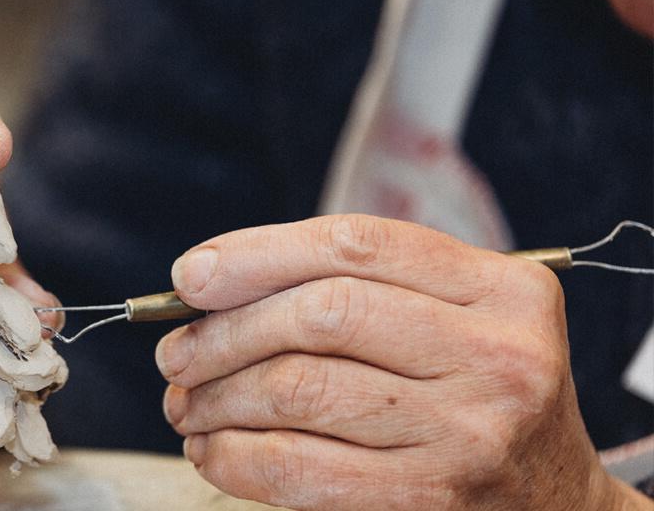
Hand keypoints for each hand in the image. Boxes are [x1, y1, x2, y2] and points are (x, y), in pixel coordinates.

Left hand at [156, 214, 645, 509]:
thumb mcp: (453, 321)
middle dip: (224, 332)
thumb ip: (356, 288)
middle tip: (176, 354)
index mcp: (501, 290)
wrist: (554, 506)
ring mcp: (468, 432)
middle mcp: (496, 356)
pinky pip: (299, 467)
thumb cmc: (475, 397)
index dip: (256, 253)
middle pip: (321, 313)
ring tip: (186, 403)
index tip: (191, 275)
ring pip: (299, 388)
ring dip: (216, 396)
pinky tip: (213, 451)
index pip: (355, 245)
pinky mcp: (429, 499)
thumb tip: (207, 283)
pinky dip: (234, 457)